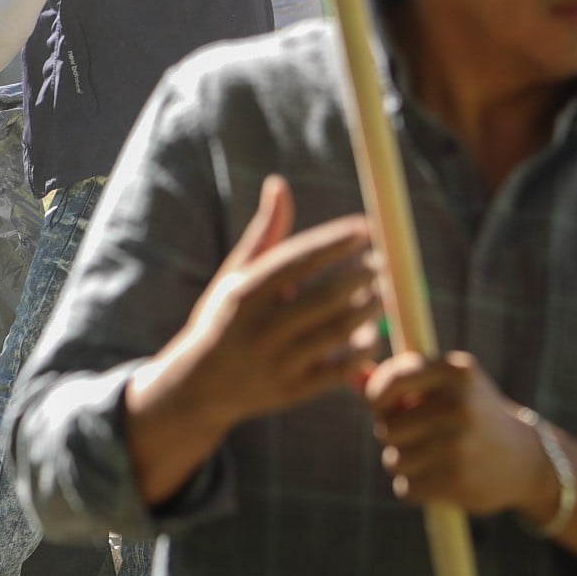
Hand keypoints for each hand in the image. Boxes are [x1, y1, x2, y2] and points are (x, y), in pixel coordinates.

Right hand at [154, 176, 382, 433]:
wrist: (197, 386)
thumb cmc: (223, 320)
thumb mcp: (234, 276)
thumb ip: (265, 234)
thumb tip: (279, 184)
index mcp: (244, 293)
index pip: (300, 260)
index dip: (336, 242)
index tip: (365, 228)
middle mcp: (259, 327)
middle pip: (326, 296)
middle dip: (361, 277)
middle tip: (380, 265)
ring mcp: (275, 361)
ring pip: (337, 332)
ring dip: (367, 311)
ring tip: (379, 296)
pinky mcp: (290, 391)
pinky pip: (338, 369)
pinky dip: (360, 351)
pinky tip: (369, 335)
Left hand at [365, 351, 554, 518]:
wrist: (526, 460)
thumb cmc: (469, 414)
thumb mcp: (443, 386)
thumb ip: (398, 379)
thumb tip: (351, 375)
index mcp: (456, 372)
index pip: (390, 382)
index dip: (377, 398)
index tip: (383, 405)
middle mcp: (459, 406)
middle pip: (385, 427)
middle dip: (394, 435)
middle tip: (420, 435)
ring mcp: (460, 445)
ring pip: (393, 459)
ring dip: (405, 462)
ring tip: (435, 456)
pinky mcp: (459, 481)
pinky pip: (407, 487)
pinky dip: (417, 486)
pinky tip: (443, 477)